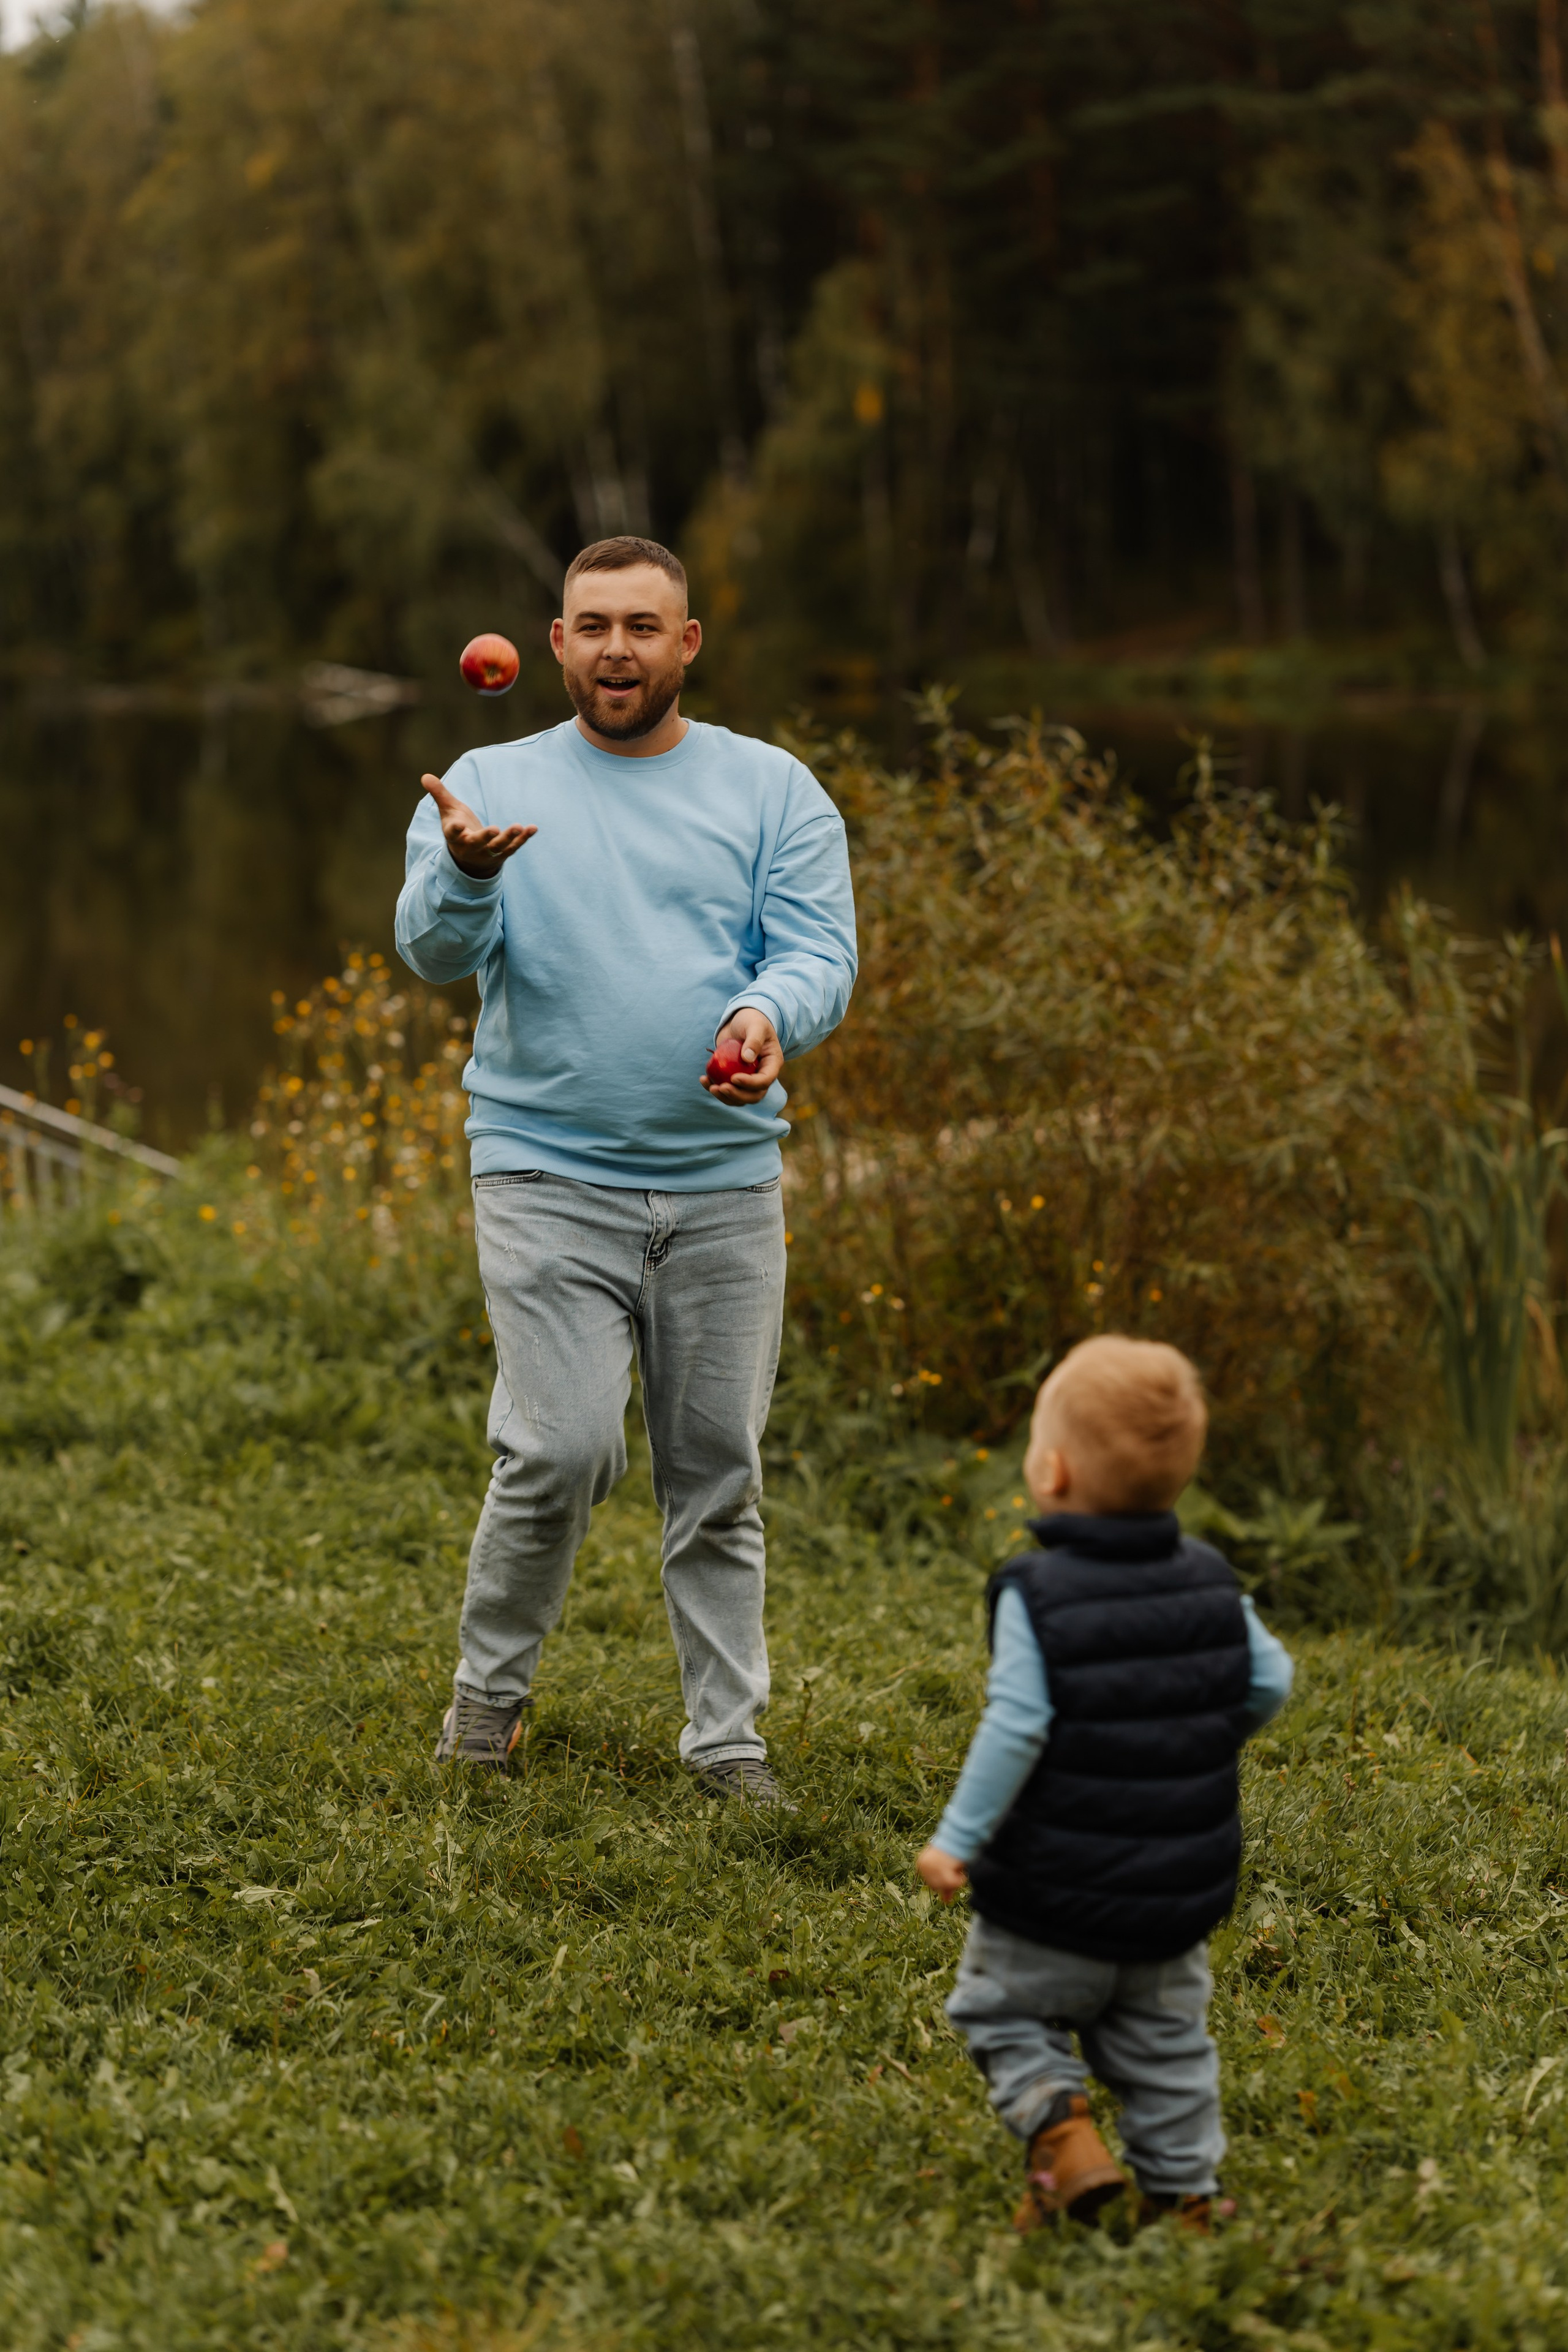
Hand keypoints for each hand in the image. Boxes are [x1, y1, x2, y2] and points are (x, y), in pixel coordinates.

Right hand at [421, 772, 536, 877]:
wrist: (469, 859)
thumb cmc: (458, 829)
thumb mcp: (448, 811)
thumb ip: (439, 794)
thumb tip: (425, 776)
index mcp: (455, 836)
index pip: (453, 833)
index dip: (454, 829)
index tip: (457, 825)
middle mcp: (471, 847)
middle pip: (478, 843)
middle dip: (486, 837)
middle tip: (494, 829)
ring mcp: (487, 852)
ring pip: (498, 847)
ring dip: (509, 838)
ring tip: (518, 826)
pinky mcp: (502, 855)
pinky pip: (514, 847)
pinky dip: (523, 838)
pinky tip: (533, 828)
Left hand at [702, 1006, 782, 1103]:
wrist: (741, 1021)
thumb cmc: (751, 1020)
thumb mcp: (755, 1025)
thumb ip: (754, 1040)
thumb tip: (747, 1059)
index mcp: (772, 1064)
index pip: (765, 1081)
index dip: (750, 1084)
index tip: (733, 1078)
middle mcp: (762, 1075)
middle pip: (753, 1096)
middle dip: (737, 1095)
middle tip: (721, 1088)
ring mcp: (748, 1079)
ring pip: (740, 1098)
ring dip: (725, 1097)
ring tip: (710, 1087)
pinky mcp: (734, 1078)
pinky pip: (726, 1090)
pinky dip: (715, 1088)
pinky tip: (704, 1079)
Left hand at [916, 1845, 968, 1902]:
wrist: (959, 1836)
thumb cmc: (954, 1851)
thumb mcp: (947, 1868)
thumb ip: (945, 1884)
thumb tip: (946, 1901)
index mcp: (921, 1864)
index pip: (932, 1884)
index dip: (943, 1882)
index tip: (951, 1874)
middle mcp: (923, 1866)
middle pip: (936, 1887)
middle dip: (948, 1882)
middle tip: (957, 1872)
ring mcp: (931, 1867)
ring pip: (944, 1886)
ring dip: (955, 1880)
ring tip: (959, 1869)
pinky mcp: (942, 1868)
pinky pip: (953, 1884)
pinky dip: (960, 1880)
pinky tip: (962, 1872)